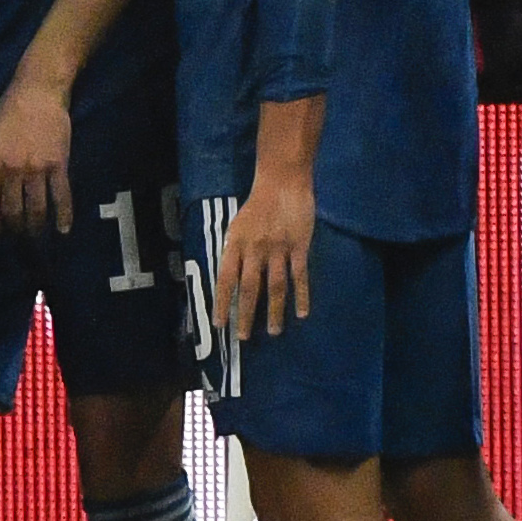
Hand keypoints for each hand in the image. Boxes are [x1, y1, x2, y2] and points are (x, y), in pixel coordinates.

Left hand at [0, 77, 73, 236]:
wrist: (37, 92)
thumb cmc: (8, 114)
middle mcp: (11, 171)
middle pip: (12, 211)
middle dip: (13, 230)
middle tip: (16, 240)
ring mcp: (36, 169)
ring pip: (36, 209)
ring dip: (35, 228)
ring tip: (35, 239)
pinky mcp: (59, 165)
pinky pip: (61, 196)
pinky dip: (63, 216)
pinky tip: (62, 231)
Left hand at [217, 171, 314, 341]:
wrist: (282, 183)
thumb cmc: (256, 206)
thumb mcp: (236, 226)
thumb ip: (233, 251)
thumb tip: (229, 280)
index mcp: (235, 244)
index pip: (225, 279)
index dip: (222, 302)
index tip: (219, 324)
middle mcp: (254, 250)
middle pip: (249, 288)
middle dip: (246, 315)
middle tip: (244, 337)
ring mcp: (278, 250)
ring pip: (275, 287)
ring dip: (274, 311)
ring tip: (274, 332)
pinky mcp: (299, 248)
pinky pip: (300, 277)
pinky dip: (301, 296)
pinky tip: (301, 313)